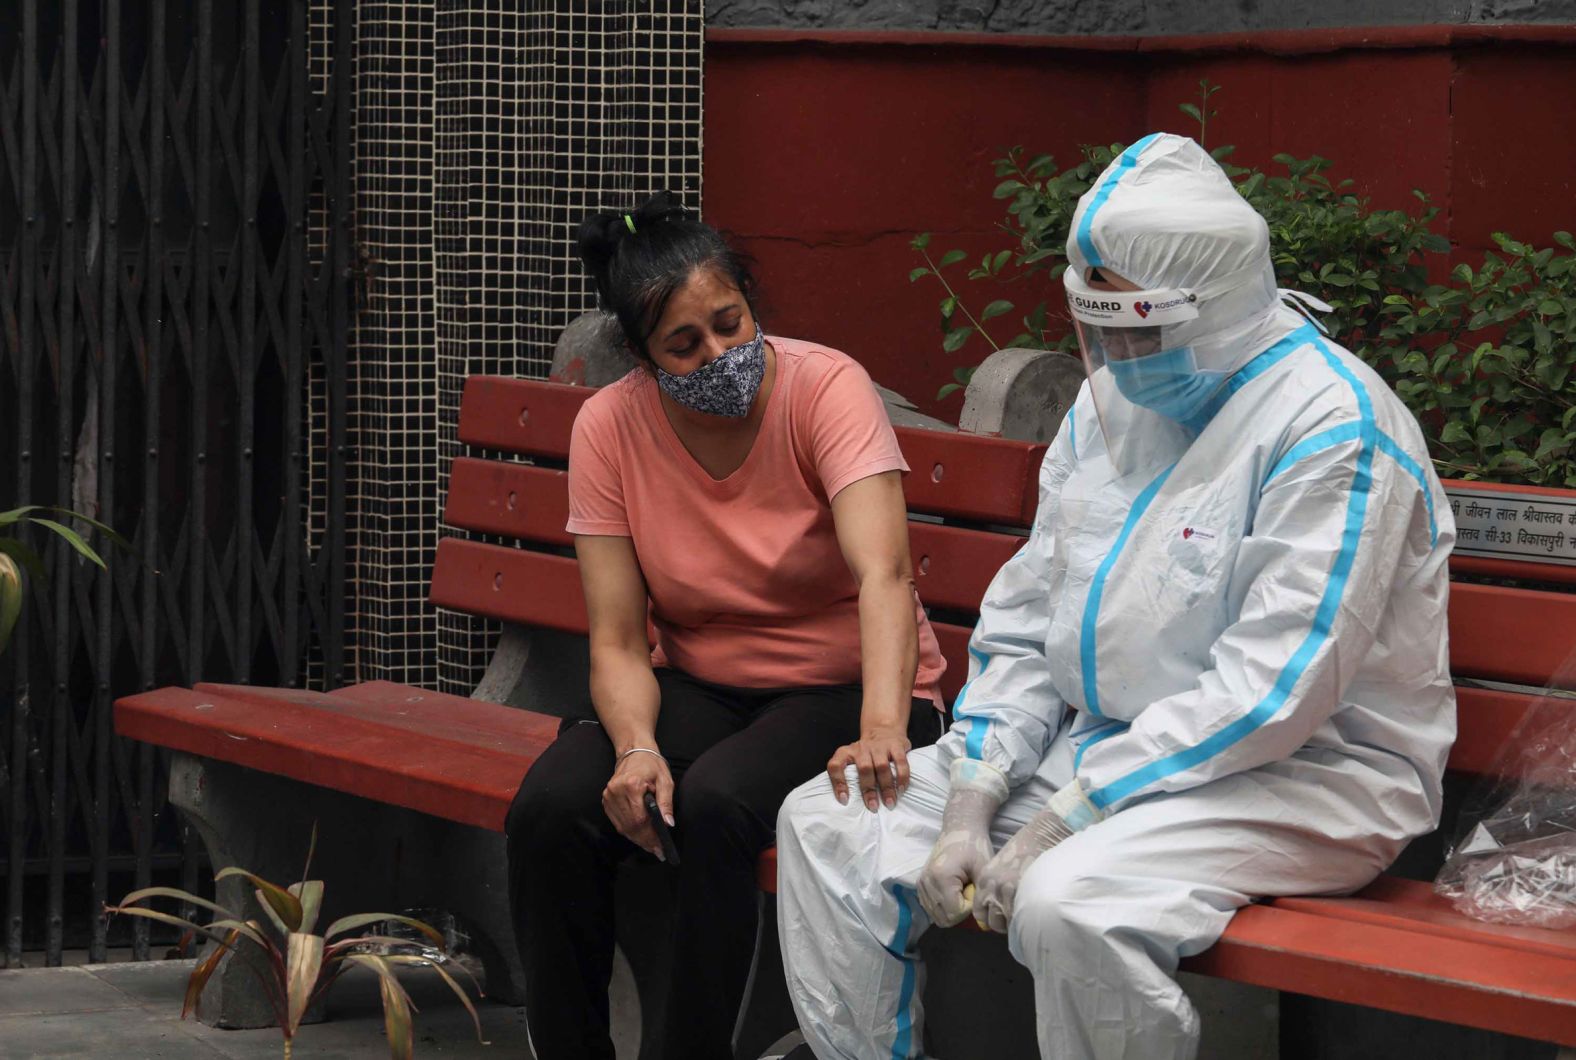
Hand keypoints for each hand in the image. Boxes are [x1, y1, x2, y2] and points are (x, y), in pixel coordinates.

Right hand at [602, 750, 674, 860]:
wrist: (634, 751)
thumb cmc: (651, 764)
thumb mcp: (665, 780)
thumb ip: (666, 803)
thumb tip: (668, 823)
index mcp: (631, 785)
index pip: (639, 818)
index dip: (650, 835)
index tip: (660, 846)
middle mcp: (616, 792)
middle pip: (630, 825)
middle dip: (645, 840)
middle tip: (657, 850)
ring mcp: (608, 796)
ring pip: (623, 826)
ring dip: (637, 838)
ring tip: (651, 845)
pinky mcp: (606, 800)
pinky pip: (618, 822)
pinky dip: (629, 831)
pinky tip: (640, 835)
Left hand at [827, 726, 911, 810]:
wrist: (883, 729)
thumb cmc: (866, 753)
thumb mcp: (852, 759)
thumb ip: (849, 776)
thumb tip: (849, 803)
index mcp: (846, 752)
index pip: (835, 765)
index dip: (838, 783)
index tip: (844, 800)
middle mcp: (862, 748)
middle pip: (864, 769)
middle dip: (869, 790)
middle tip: (873, 807)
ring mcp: (880, 746)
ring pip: (882, 766)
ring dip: (886, 787)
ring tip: (889, 803)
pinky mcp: (896, 745)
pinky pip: (900, 762)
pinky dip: (902, 777)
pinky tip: (902, 790)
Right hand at [917, 811, 994, 926]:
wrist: (960, 828)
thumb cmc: (975, 846)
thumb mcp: (983, 869)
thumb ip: (981, 896)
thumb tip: (982, 923)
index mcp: (941, 878)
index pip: (955, 913)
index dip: (970, 907)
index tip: (975, 890)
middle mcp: (926, 882)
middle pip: (944, 918)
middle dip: (961, 911)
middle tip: (970, 891)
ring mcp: (921, 884)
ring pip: (937, 916)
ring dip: (952, 910)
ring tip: (962, 890)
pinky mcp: (920, 885)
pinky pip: (931, 908)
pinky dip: (944, 907)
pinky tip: (954, 892)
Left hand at [972, 805, 1072, 933]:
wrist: (1041, 834)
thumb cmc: (1024, 849)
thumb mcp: (1001, 867)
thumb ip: (996, 887)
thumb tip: (999, 910)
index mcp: (985, 880)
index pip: (980, 913)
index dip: (991, 919)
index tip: (1001, 919)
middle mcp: (993, 887)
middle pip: (992, 922)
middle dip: (1003, 925)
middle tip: (1015, 921)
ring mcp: (1009, 890)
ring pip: (1008, 923)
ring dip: (1016, 924)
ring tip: (1026, 918)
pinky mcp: (1025, 890)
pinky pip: (1023, 917)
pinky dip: (1027, 919)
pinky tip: (1034, 913)